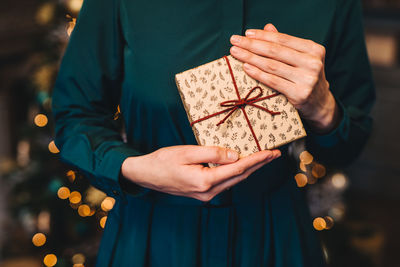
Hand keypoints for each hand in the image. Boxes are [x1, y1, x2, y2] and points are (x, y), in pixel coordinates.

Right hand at [121, 145, 280, 201]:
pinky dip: (236, 172)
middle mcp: (208, 192)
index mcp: (205, 181)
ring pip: (233, 180)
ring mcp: (205, 195)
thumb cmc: (163, 161)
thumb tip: (235, 155)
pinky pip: (225, 182)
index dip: (257, 160)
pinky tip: (242, 165)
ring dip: (249, 169)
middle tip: (274, 154)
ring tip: (262, 158)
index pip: (238, 168)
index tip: (272, 152)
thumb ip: (212, 153)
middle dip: (258, 165)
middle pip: (240, 176)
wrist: (145, 175)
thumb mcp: (187, 152)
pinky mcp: (202, 193)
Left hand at [229, 23, 340, 133]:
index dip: (263, 35)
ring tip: (236, 52)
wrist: (320, 104)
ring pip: (272, 65)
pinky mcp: (299, 94)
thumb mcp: (300, 59)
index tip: (246, 33)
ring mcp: (307, 79)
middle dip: (251, 44)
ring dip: (250, 58)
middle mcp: (312, 63)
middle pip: (275, 51)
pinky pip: (272, 81)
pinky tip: (246, 67)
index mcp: (314, 49)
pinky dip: (257, 73)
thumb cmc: (305, 77)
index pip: (283, 39)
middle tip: (234, 41)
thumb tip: (268, 27)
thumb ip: (285, 44)